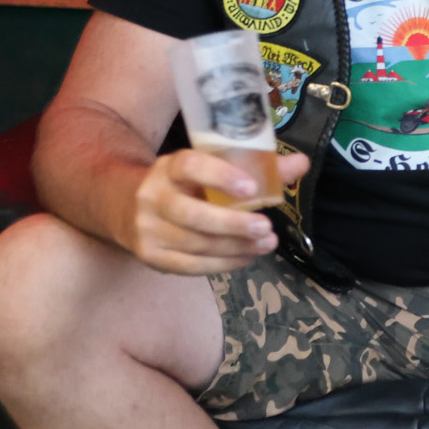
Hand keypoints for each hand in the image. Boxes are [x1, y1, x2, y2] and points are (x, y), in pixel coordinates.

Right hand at [124, 147, 309, 276]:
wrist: (127, 208)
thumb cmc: (184, 186)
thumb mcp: (209, 168)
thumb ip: (255, 167)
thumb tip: (301, 163)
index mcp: (169, 167)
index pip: (190, 166)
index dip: (220, 177)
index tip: (251, 188)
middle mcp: (153, 196)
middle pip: (192, 215)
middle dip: (233, 224)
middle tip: (266, 228)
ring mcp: (148, 229)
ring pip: (195, 243)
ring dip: (235, 248)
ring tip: (266, 244)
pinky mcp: (151, 256)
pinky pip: (190, 266)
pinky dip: (223, 264)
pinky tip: (246, 258)